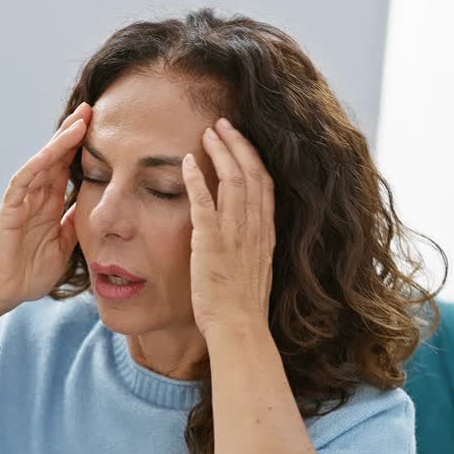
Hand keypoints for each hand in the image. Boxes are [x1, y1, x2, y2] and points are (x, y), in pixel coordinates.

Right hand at [0, 102, 90, 316]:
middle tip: (95, 107)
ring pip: (43, 161)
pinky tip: (53, 149)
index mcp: (50, 203)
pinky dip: (38, 163)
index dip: (86, 148)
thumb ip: (78, 224)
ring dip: (60, 140)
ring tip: (80, 119)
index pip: (70, 167)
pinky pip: (24, 179)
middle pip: (57, 155)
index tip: (108, 129)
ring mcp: (22, 199)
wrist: (3, 292)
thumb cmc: (30, 270)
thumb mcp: (66, 245)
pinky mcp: (9, 208)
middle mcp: (36, 195)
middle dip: (74, 132)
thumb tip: (100, 208)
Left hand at [180, 117, 275, 340]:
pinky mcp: (212, 244)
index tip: (241, 141)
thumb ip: (250, 249)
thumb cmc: (242, 308)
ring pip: (234, 180)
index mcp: (265, 234)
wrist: (239, 328)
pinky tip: (188, 162)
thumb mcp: (255, 271)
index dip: (253, 158)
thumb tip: (243, 239)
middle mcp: (255, 229)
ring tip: (208, 133)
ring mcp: (235, 235)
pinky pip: (205, 203)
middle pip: (252, 173)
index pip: (265, 185)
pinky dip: (198, 179)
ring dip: (220, 152)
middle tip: (222, 125)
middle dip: (238, 144)